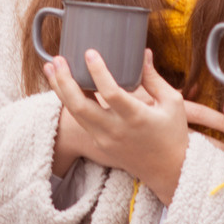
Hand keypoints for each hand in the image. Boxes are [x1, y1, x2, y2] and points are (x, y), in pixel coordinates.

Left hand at [47, 49, 192, 203]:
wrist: (168, 171)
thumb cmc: (173, 134)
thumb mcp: (172, 103)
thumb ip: (154, 78)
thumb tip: (143, 53)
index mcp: (136, 118)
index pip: (110, 93)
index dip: (98, 72)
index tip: (90, 53)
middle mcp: (115, 130)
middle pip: (80, 105)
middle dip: (64, 80)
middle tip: (58, 59)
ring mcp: (104, 139)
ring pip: (74, 113)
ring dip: (60, 89)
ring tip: (50, 68)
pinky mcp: (99, 143)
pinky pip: (80, 120)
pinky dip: (70, 101)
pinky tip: (64, 85)